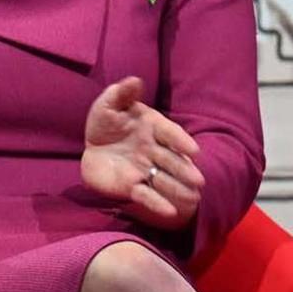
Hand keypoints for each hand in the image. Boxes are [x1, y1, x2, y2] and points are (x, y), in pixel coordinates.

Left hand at [80, 76, 205, 229]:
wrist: (93, 149)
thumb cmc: (106, 123)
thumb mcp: (108, 105)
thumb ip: (121, 93)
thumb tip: (135, 80)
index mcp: (152, 126)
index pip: (170, 133)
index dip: (181, 141)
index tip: (193, 151)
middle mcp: (153, 149)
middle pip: (172, 160)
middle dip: (185, 170)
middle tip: (199, 180)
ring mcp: (145, 169)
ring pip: (164, 179)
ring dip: (178, 188)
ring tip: (193, 198)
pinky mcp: (133, 187)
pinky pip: (147, 195)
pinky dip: (158, 203)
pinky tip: (170, 211)